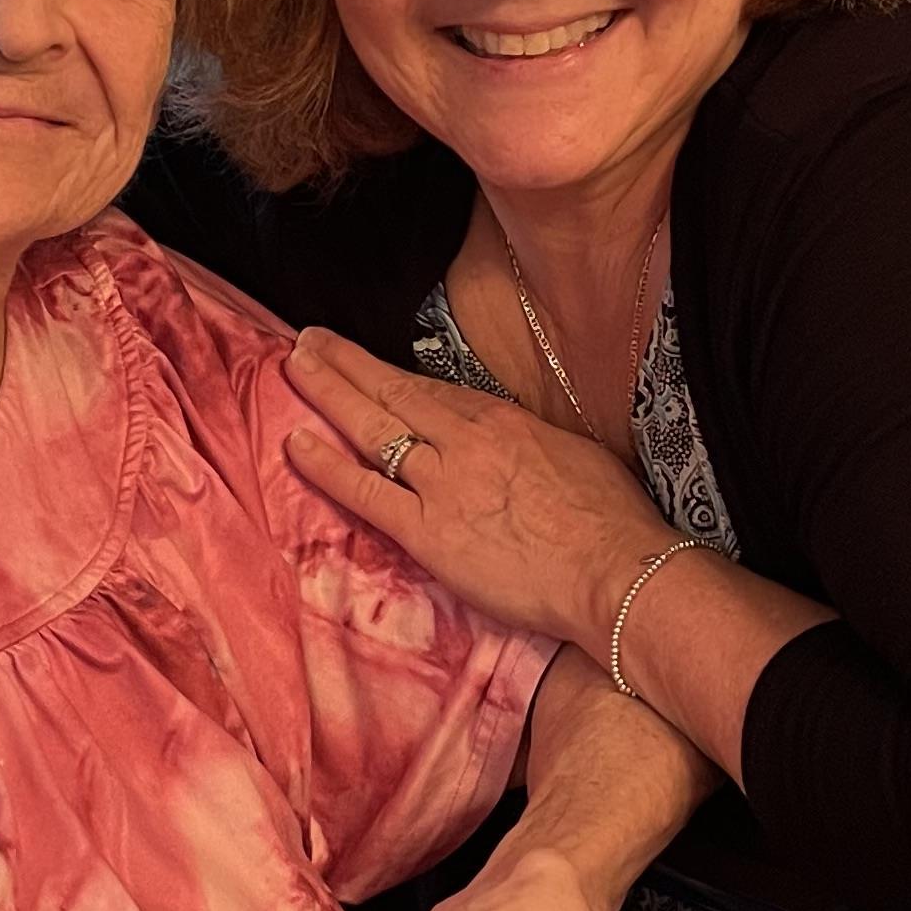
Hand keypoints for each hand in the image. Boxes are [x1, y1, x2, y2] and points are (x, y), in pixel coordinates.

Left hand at [284, 326, 672, 649]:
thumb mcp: (572, 457)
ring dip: (328, 392)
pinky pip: (365, 491)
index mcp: (502, 421)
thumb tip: (510, 449)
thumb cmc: (612, 522)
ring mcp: (441, 483)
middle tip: (308, 340)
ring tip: (293, 365)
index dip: (391, 373)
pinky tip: (295, 443)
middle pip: (393, 392)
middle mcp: (464, 440)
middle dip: (345, 363)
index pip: (432, 390)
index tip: (365, 358)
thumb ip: (528, 446)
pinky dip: (326, 465)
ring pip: (372, 427)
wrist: (617, 570)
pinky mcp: (427, 531)